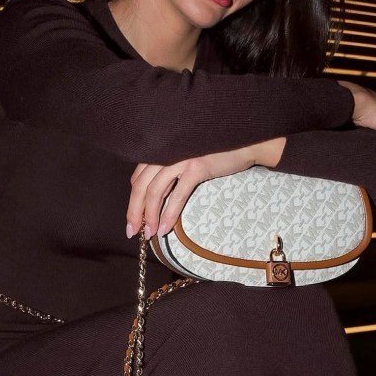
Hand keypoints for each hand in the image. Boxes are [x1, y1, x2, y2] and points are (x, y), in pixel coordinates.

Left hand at [126, 145, 258, 240]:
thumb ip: (169, 167)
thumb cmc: (215, 150)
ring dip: (150, 216)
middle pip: (141, 185)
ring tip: (150, 233)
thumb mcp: (186, 155)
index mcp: (161, 147)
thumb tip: (156, 195)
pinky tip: (165, 229)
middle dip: (134, 211)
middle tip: (132, 231)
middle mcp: (166, 150)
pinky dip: (169, 214)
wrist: (243, 142)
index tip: (134, 217)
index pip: (138, 177)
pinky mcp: (195, 167)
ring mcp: (180, 158)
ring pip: (154, 191)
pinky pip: (177, 196)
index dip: (133, 199)